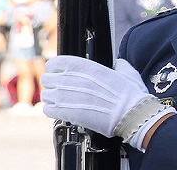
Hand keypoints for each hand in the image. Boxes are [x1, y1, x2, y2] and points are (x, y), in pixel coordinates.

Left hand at [42, 57, 157, 138]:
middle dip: (53, 84)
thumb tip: (116, 64)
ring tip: (64, 102)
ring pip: (46, 94)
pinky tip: (63, 111)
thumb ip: (117, 64)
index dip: (55, 68)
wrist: (130, 114)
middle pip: (47, 79)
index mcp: (83, 66)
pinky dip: (53, 110)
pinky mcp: (64, 113)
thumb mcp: (126, 71)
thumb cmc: (129, 94)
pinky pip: (47, 109)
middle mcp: (70, 79)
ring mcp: (65, 96)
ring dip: (53, 98)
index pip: (55, 63)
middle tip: (62, 89)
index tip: (59, 73)